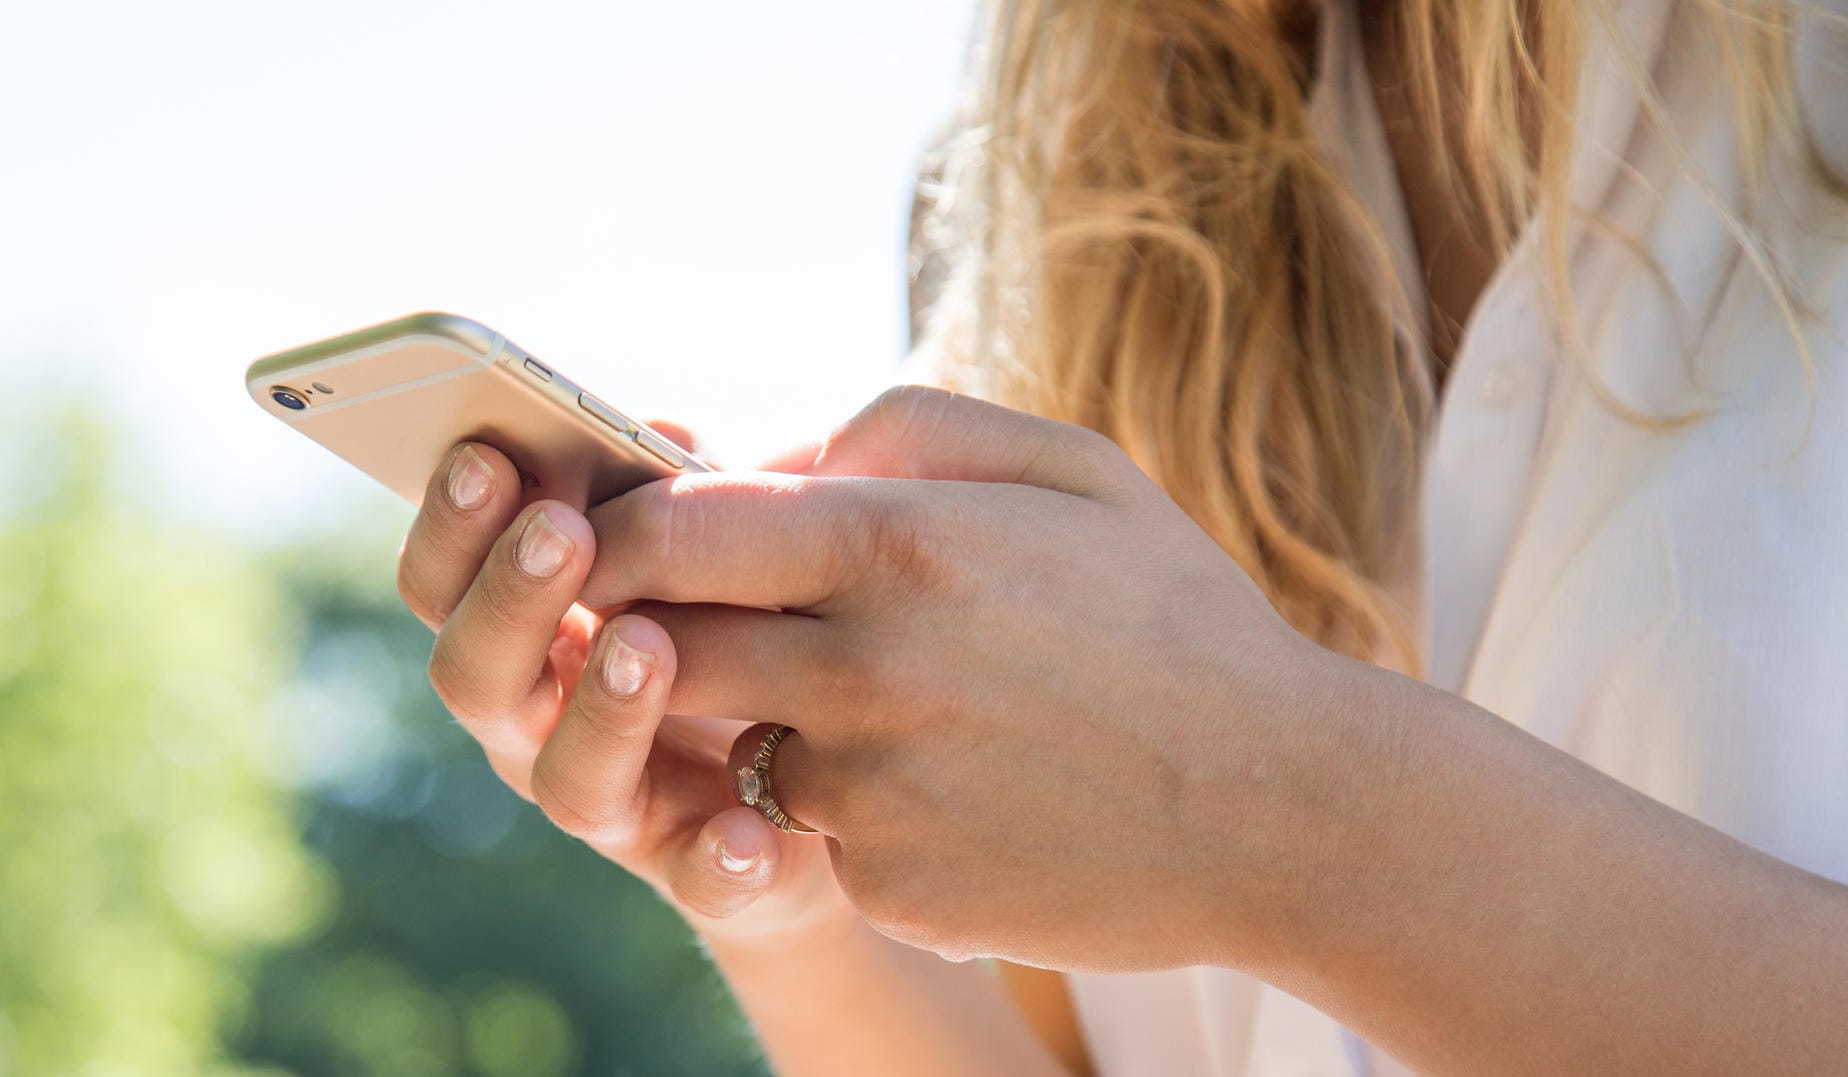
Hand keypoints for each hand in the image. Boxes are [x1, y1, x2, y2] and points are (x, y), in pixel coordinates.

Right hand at [394, 427, 856, 946]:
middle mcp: (540, 725)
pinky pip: (699, 881)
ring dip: (602, 709)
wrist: (828, 781)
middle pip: (476, 675)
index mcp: (524, 631)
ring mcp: (617, 807)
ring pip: (569, 779)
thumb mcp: (709, 549)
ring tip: (646, 645)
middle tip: (561, 530)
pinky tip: (748, 830)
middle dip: (511, 599)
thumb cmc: (740, 628)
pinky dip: (718, 858)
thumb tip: (659, 427)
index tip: (482, 455)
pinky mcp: (702, 872)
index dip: (449, 524)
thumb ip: (678, 494)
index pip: (445, 581)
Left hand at [577, 387, 1350, 971]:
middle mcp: (862, 671)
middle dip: (662, 626)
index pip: (673, 530)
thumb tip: (770, 458)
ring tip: (901, 705)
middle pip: (663, 642)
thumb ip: (902, 427)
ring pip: (733, 741)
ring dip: (772, 717)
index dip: (620, 532)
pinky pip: (812, 828)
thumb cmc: (1174, 618)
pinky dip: (848, 804)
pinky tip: (954, 786)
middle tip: (717, 615)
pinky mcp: (884, 885)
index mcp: (899, 544)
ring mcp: (869, 792)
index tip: (613, 538)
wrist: (1276, 808)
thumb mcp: (1070, 467)